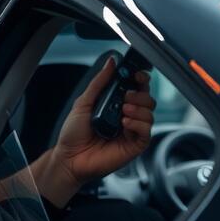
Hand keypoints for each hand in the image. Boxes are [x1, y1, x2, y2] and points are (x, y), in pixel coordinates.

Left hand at [51, 57, 154, 186]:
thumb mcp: (84, 102)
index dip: (140, 79)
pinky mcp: (134, 146)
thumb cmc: (74, 133)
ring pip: (150, 114)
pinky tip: (125, 123)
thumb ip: (100, 82)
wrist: (69, 158)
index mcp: (117, 104)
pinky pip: (146, 132)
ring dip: (138, 108)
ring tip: (122, 110)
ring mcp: (132, 131)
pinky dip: (138, 124)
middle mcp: (127, 116)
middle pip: (148, 99)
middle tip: (125, 96)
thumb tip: (112, 62)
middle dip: (139, 94)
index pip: (137, 88)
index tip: (137, 75)